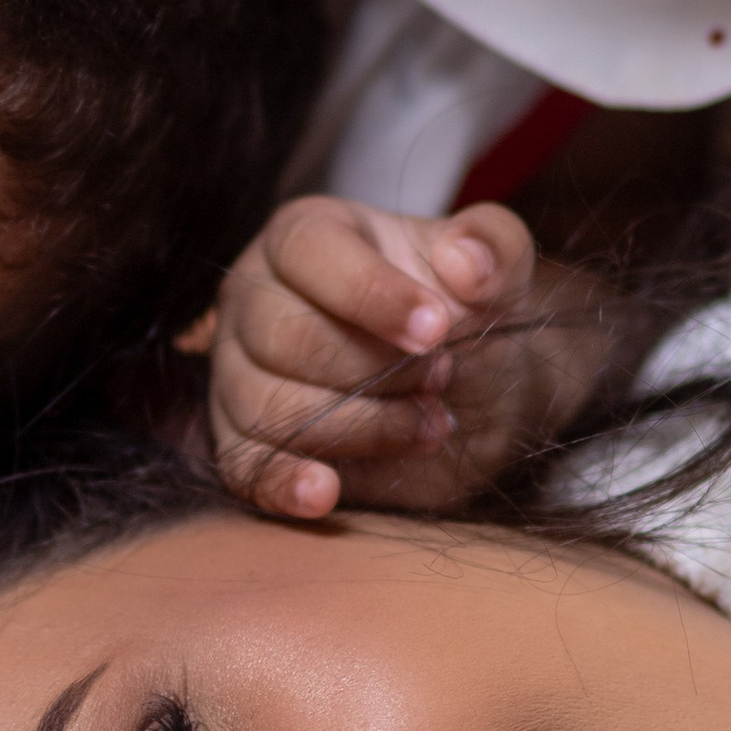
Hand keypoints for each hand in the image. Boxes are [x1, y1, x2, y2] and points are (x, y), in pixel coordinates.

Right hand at [203, 195, 624, 517]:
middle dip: (374, 368)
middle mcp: (254, 299)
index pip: (310, 253)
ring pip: (267, 405)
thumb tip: (465, 263)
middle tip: (442, 378)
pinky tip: (324, 493)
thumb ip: (492, 245)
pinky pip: (242, 464)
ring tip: (427, 426)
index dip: (372, 294)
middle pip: (285, 336)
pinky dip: (281, 482)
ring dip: (358, 426)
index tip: (436, 330)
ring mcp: (238, 373)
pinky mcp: (244, 440)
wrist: (465, 386)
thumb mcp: (493, 269)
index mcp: (303, 237)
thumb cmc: (462, 311)